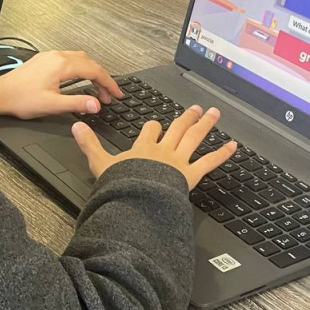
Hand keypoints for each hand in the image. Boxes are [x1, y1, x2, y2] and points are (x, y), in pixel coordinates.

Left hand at [0, 50, 123, 119]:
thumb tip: (97, 104)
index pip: (94, 71)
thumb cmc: (21, 99)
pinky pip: (70, 59)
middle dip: (103, 79)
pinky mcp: (44, 60)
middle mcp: (57, 56)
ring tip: (98, 89)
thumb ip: (77, 103)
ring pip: (80, 59)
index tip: (116, 94)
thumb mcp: (52, 105)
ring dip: (92, 72)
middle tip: (109, 95)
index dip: (109, 83)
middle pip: (90, 63)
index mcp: (62, 65)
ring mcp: (50, 56)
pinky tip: (81, 80)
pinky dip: (81, 69)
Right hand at [73, 105, 236, 189]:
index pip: (150, 131)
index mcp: (142, 148)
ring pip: (194, 138)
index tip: (155, 125)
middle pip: (177, 129)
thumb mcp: (99, 164)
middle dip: (186, 118)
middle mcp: (163, 150)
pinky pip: (209, 162)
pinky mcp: (190, 174)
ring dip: (205, 124)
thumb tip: (76, 127)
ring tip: (214, 113)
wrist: (137, 201)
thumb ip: (89, 145)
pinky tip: (233, 145)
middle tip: (196, 108)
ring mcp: (178, 160)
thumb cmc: (120, 186)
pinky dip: (222, 153)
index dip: (153, 127)